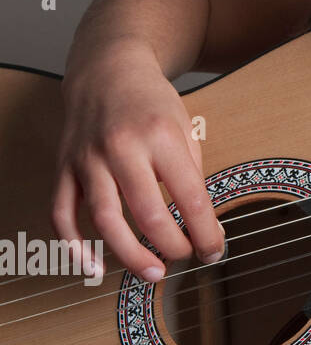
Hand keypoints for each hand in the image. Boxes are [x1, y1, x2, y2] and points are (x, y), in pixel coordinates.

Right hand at [51, 39, 223, 280]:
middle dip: (172, 246)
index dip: (206, 232)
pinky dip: (73, 246)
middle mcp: (121, 148)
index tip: (216, 251)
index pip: (190, 197)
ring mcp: (88, 159)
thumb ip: (191, 174)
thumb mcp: (186, 129)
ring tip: (153, 273)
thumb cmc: (153, 104)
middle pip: (147, 214)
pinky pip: (62, 214)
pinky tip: (92, 267)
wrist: (108, 71)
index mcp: (161, 137)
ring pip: (104, 220)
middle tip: (185, 259)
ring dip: (130, 254)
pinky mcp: (64, 167)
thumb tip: (202, 224)